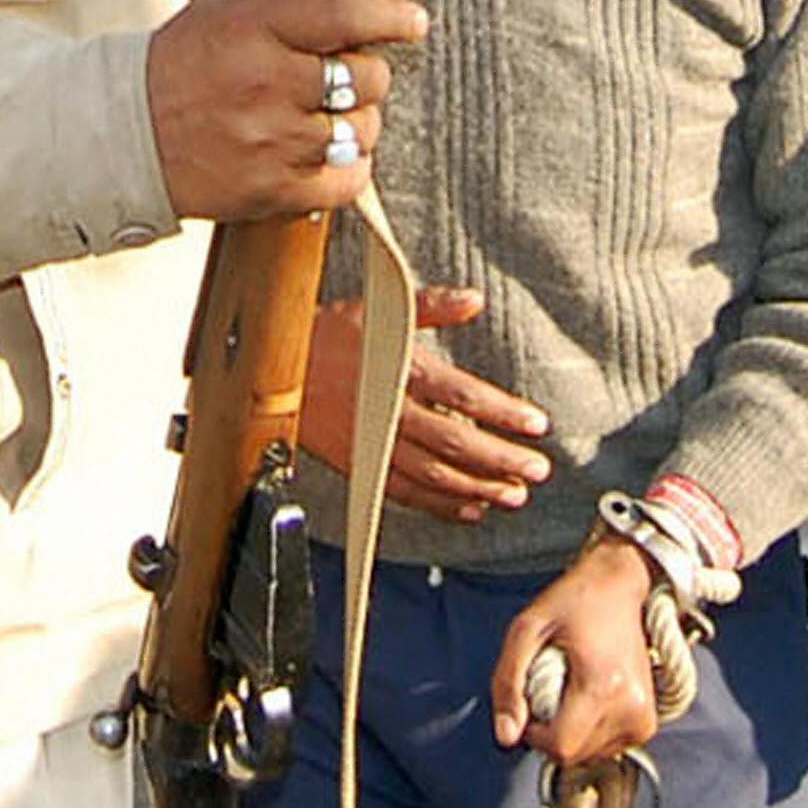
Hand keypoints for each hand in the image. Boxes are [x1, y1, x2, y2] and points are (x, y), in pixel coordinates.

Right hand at [144, 0, 427, 222]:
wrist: (122, 137)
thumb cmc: (175, 66)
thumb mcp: (218, 8)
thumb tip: (340, 1)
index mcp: (256, 30)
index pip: (345, 16)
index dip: (391, 18)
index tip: (414, 22)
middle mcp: (269, 84)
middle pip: (367, 79)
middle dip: (368, 74)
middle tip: (347, 76)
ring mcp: (273, 141)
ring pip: (362, 130)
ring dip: (358, 122)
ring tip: (330, 117)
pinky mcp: (273, 189)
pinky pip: (348, 179)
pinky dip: (350, 167)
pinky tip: (330, 154)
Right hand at [301, 284, 551, 520]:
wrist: (270, 367)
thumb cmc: (325, 333)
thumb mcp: (377, 307)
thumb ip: (431, 306)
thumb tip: (474, 300)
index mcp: (397, 368)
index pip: (462, 395)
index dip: (503, 412)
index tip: (536, 423)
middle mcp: (387, 410)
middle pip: (454, 442)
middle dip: (500, 458)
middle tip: (537, 470)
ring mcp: (371, 443)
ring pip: (432, 474)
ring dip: (477, 487)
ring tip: (513, 495)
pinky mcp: (357, 465)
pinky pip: (402, 492)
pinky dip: (438, 504)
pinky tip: (469, 508)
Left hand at [494, 537, 660, 760]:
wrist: (620, 584)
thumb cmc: (574, 601)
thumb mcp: (526, 629)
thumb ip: (508, 683)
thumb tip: (506, 736)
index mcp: (603, 686)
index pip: (560, 747)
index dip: (534, 733)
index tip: (531, 699)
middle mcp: (632, 708)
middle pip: (573, 755)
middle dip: (550, 731)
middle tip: (552, 686)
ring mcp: (644, 718)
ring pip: (589, 756)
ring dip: (570, 732)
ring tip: (572, 687)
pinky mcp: (647, 722)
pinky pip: (606, 748)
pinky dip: (589, 731)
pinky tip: (588, 696)